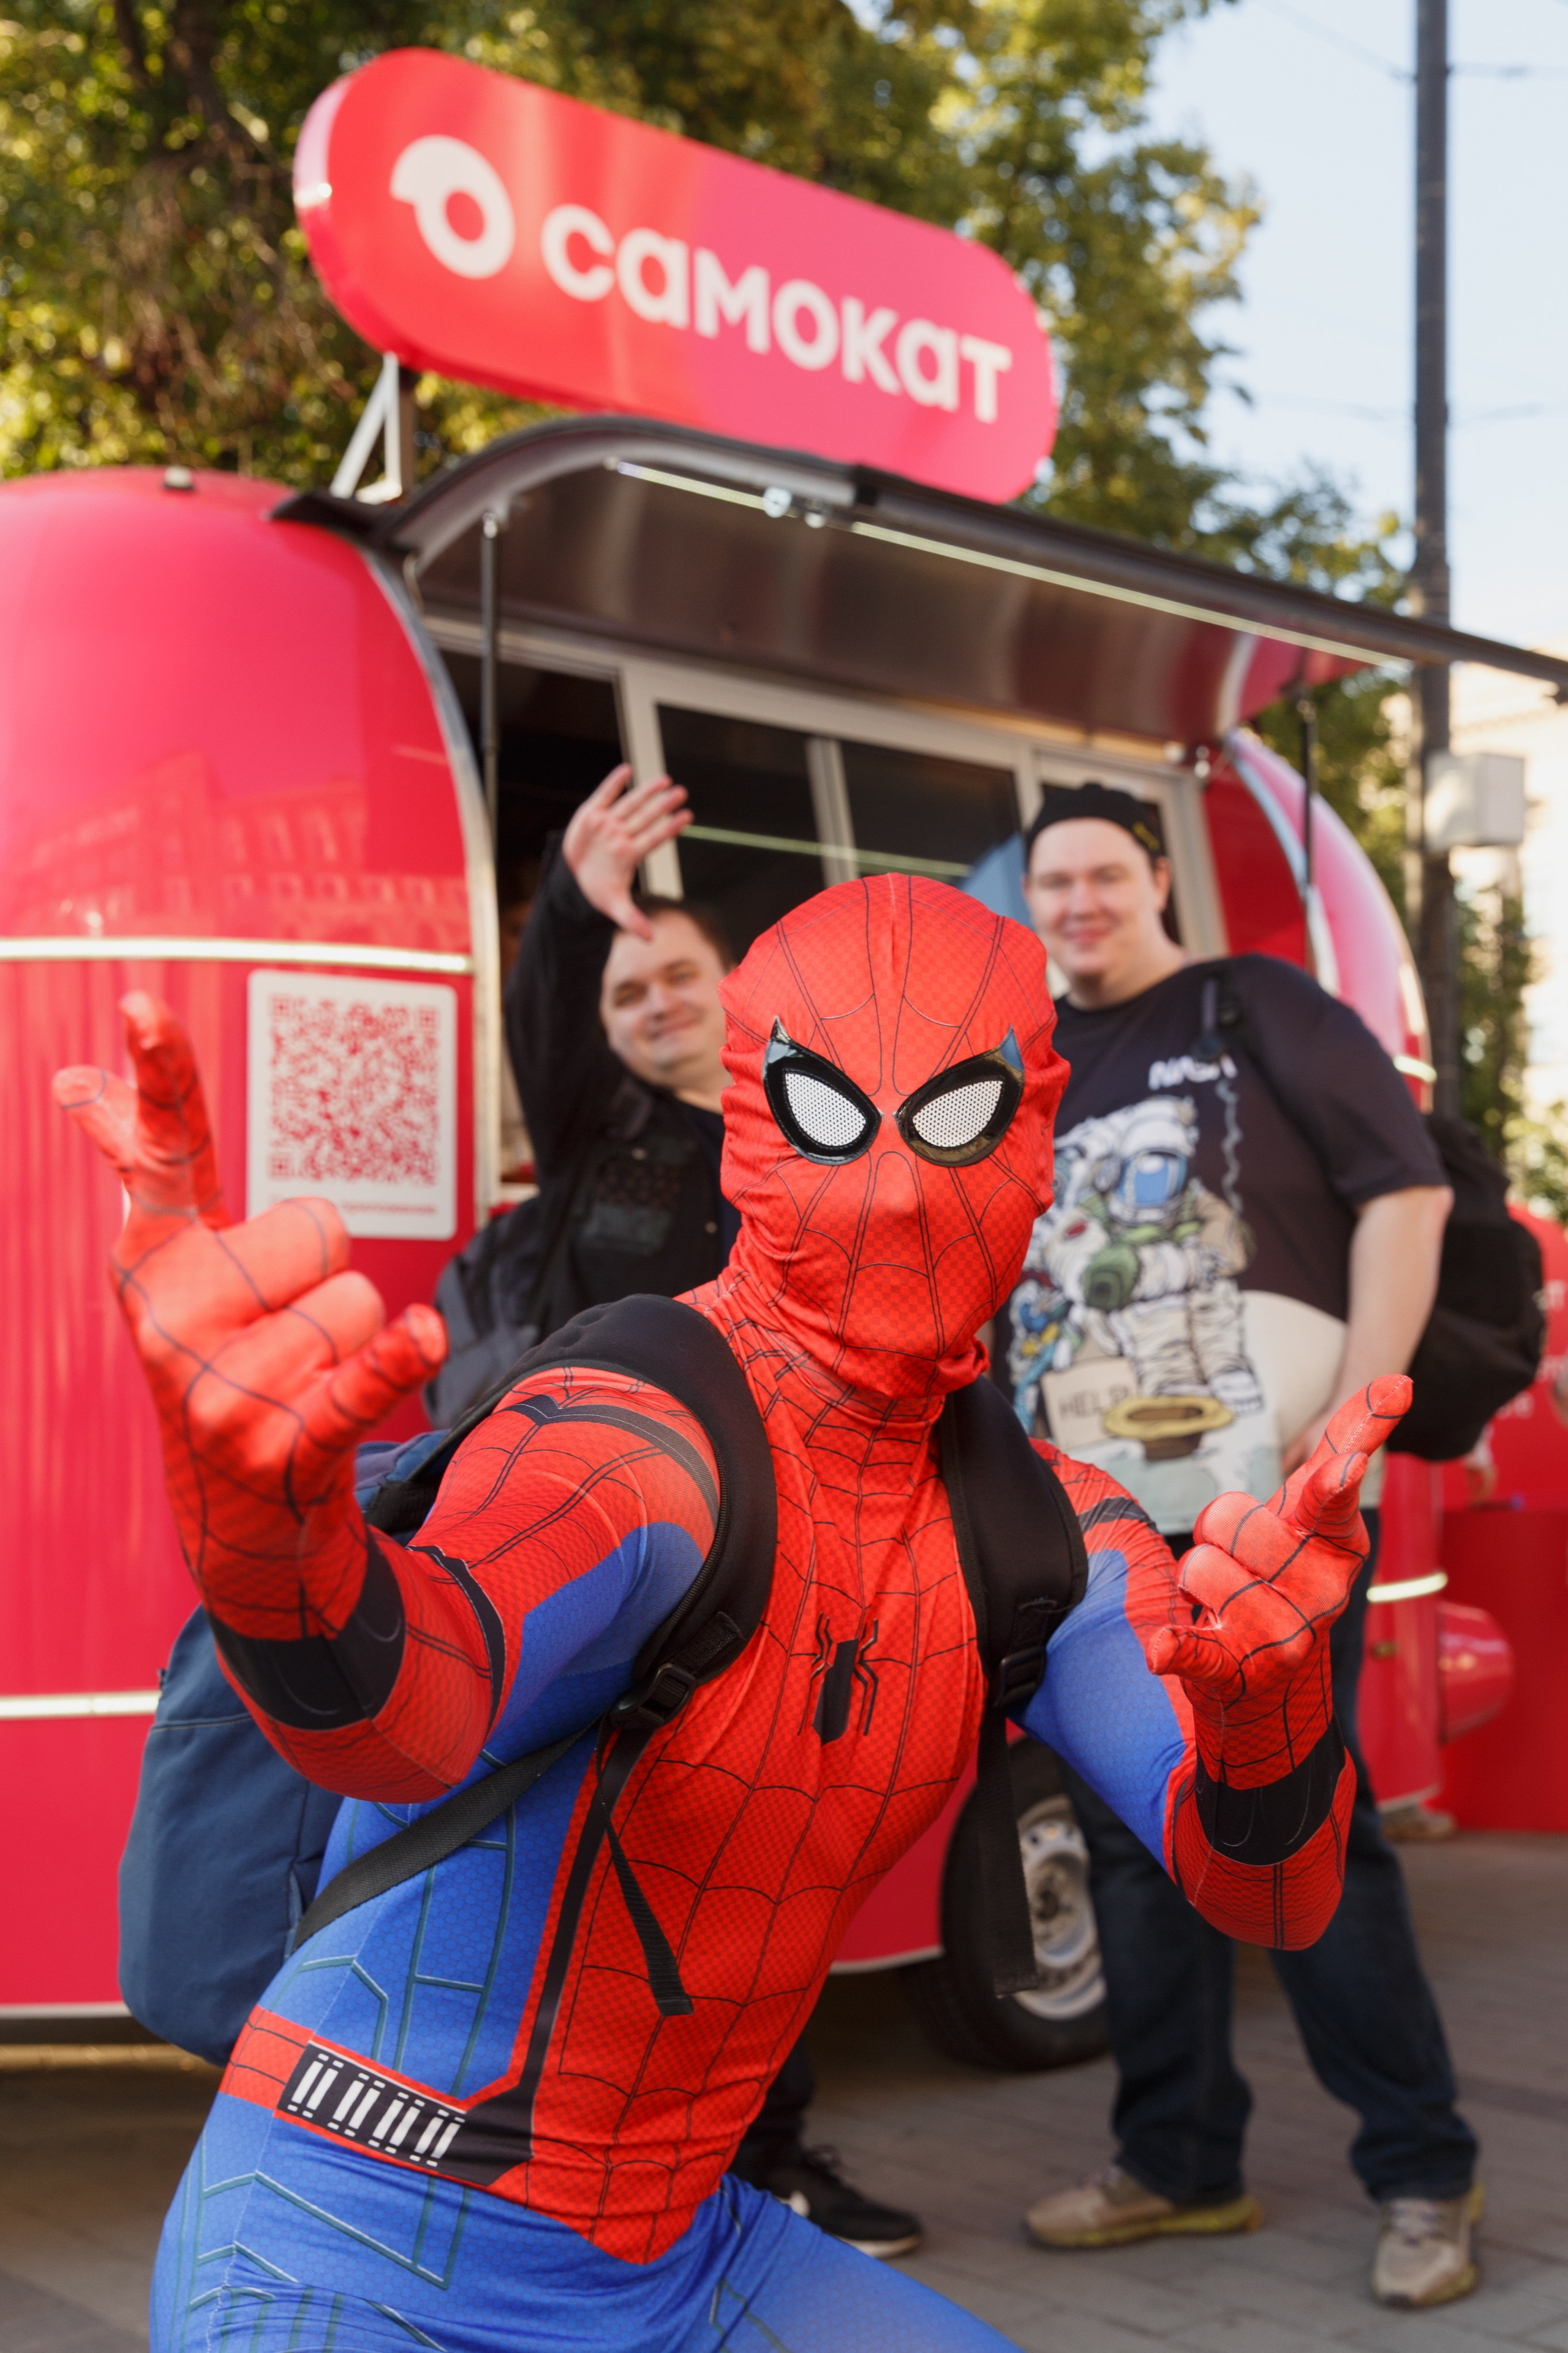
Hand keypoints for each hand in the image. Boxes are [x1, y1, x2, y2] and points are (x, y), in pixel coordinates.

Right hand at [54, 995, 444, 1630]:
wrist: (236, 1520)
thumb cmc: (223, 1360)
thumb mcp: (178, 1269)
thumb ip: (144, 1172)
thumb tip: (82, 1083)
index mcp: (150, 1261)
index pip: (165, 1151)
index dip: (161, 1076)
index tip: (143, 1005)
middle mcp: (172, 1318)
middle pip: (322, 1227)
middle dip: (323, 1276)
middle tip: (279, 1335)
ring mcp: (223, 1387)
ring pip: (362, 1298)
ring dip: (354, 1340)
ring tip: (299, 1385)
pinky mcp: (283, 1446)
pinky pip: (363, 1378)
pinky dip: (397, 1361)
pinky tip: (420, 1337)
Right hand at [563, 763, 690, 937]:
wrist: (573, 877)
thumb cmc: (599, 889)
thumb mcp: (614, 905)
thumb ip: (632, 919)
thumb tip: (650, 939)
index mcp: (630, 855)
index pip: (654, 839)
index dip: (669, 828)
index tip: (687, 818)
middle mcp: (622, 835)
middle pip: (646, 818)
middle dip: (663, 805)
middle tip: (682, 793)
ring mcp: (608, 823)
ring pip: (631, 804)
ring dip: (646, 792)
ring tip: (665, 780)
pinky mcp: (591, 813)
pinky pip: (604, 795)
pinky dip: (613, 783)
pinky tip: (627, 770)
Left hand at [1145, 1378, 1409, 1780]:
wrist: (1275, 1681)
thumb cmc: (1287, 1570)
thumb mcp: (1312, 1512)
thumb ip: (1344, 1446)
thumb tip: (1396, 1380)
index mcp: (1340, 1545)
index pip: (1334, 1498)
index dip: (1335, 1478)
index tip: (1343, 1467)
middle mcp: (1323, 1592)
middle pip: (1230, 1518)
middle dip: (1221, 1531)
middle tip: (1245, 1561)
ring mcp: (1284, 1635)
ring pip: (1199, 1567)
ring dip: (1198, 1578)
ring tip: (1228, 1601)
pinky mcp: (1240, 1672)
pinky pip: (1195, 1650)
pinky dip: (1175, 1650)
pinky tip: (1161, 1650)